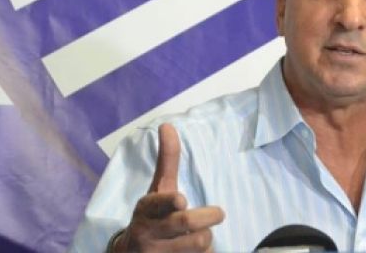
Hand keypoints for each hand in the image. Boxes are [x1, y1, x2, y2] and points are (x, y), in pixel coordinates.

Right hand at [112, 123, 224, 251]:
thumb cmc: (153, 215)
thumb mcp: (157, 189)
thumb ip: (166, 160)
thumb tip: (167, 125)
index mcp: (147, 208)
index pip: (157, 203)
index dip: (169, 202)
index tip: (182, 200)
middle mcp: (149, 231)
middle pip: (186, 223)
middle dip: (207, 217)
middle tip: (219, 213)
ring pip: (197, 244)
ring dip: (206, 239)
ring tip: (201, 236)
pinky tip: (195, 252)